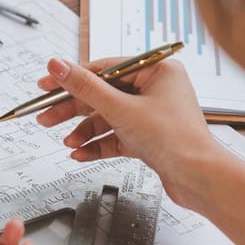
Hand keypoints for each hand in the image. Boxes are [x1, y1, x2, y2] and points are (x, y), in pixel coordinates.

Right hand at [34, 57, 223, 206]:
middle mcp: (155, 89)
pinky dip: (97, 144)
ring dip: (84, 132)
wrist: (199, 178)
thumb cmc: (175, 140)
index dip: (71, 78)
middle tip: (46, 116)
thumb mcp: (120, 108)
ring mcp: (151, 114)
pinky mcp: (147, 136)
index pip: (103, 68)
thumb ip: (84, 86)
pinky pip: (115, 135)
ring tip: (69, 143)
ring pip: (106, 117)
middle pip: (101, 94)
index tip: (47, 86)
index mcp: (156, 71)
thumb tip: (58, 65)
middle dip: (72, 110)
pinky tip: (82, 153)